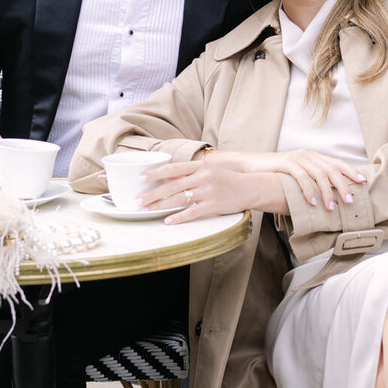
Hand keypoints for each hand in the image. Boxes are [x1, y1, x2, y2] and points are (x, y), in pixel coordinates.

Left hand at [138, 156, 268, 224]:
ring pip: (179, 199)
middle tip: (138, 200)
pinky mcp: (214, 205)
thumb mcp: (208, 172)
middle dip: (152, 193)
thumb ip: (189, 174)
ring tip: (147, 210)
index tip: (141, 179)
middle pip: (172, 186)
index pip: (173, 168)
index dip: (155, 173)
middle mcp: (203, 177)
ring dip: (160, 205)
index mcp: (200, 167)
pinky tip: (168, 220)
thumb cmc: (226, 180)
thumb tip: (167, 178)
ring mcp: (209, 191)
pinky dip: (179, 217)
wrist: (249, 188)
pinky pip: (192, 212)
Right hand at [222, 148, 368, 211]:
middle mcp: (308, 155)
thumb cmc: (275, 176)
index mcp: (313, 157)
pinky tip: (312, 202)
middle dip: (343, 185)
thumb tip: (328, 199)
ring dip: (327, 192)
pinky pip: (301, 177)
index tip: (362, 182)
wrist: (251, 167)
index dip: (350, 172)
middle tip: (350, 201)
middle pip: (332, 169)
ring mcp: (297, 158)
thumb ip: (311, 182)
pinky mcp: (286, 163)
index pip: (336, 163)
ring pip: (319, 174)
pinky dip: (308, 190)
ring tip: (331, 207)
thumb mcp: (296, 177)